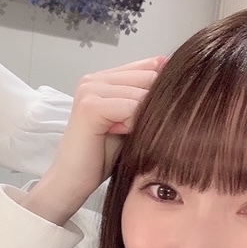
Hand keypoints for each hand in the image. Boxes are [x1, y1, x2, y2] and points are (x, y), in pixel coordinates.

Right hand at [22, 57, 162, 224]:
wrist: (75, 181)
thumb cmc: (101, 156)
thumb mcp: (130, 121)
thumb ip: (144, 98)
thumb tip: (171, 71)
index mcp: (103, 79)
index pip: (147, 67)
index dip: (159, 90)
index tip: (156, 115)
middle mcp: (94, 79)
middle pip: (147, 78)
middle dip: (151, 106)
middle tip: (133, 130)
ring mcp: (89, 90)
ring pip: (141, 94)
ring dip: (140, 119)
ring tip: (122, 134)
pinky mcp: (90, 106)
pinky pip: (130, 107)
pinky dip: (132, 125)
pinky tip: (120, 135)